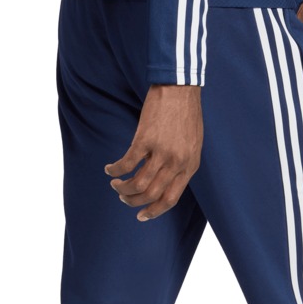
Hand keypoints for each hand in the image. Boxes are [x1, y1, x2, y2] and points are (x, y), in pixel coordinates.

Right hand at [105, 84, 202, 220]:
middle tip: (123, 198)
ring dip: (123, 189)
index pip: (171, 199)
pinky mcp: (145, 139)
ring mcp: (161, 151)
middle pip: (151, 194)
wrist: (180, 88)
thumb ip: (181, 164)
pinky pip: (127, 164)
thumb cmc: (186, 114)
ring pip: (138, 184)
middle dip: (134, 202)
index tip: (141, 215)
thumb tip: (165, 181)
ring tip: (115, 185)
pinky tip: (110, 170)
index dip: (154, 211)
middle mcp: (176, 162)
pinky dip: (116, 170)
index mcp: (189, 166)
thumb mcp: (192, 145)